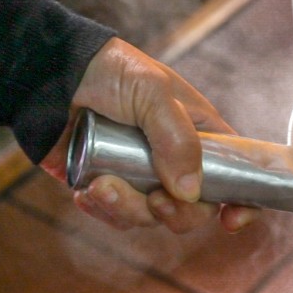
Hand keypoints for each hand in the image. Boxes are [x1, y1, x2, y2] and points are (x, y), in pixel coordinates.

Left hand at [39, 37, 257, 233]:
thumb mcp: (153, 92)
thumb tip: (191, 192)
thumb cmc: (112, 71)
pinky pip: (115, 215)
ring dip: (127, 208)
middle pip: (195, 208)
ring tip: (100, 184)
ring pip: (151, 216)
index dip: (242, 201)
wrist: (50, 74)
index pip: (238, 173)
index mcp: (201, 135)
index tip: (231, 221)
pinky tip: (86, 189)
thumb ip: (177, 140)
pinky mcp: (107, 184)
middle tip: (156, 200)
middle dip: (177, 213)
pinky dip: (102, 208)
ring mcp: (141, 175)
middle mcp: (175, 160)